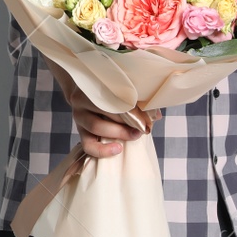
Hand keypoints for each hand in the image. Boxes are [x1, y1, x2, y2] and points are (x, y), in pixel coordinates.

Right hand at [45, 59, 159, 158]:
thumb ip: (137, 101)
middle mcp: (82, 100)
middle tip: (143, 126)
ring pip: (97, 126)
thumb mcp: (119, 93)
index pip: (112, 94)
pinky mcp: (80, 132)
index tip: (145, 114)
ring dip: (119, 133)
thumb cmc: (108, 95)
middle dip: (128, 120)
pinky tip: (118, 149)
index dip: (131, 106)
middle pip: (105, 110)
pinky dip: (103, 150)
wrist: (86, 97)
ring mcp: (79, 116)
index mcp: (93, 85)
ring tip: (135, 135)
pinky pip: (89, 145)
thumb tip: (156, 116)